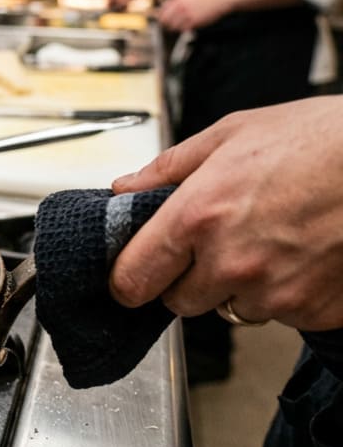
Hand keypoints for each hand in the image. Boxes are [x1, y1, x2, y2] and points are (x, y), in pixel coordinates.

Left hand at [109, 96, 342, 330]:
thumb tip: (126, 189)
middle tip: (215, 244)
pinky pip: (282, 313)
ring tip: (271, 239)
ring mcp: (275, 292)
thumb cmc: (321, 139)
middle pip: (178, 303)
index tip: (131, 275)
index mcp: (198, 217)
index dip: (127, 279)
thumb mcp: (232, 133)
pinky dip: (286, 292)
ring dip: (239, 286)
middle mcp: (231, 262)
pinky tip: (303, 253)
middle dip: (187, 279)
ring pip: (232, 308)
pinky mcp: (314, 311)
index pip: (132, 279)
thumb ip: (168, 168)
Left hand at [155, 0, 233, 30]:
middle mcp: (179, 5)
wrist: (218, 1)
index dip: (163, 19)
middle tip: (174, 25)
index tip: (167, 21)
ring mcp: (186, 13)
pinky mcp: (193, 21)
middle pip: (164, 21)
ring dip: (178, 27)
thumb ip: (173, 4)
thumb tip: (158, 15)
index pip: (161, 12)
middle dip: (167, 25)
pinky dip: (186, 28)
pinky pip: (183, 29)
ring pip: (173, 26)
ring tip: (187, 22)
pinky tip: (194, 23)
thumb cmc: (201, 1)